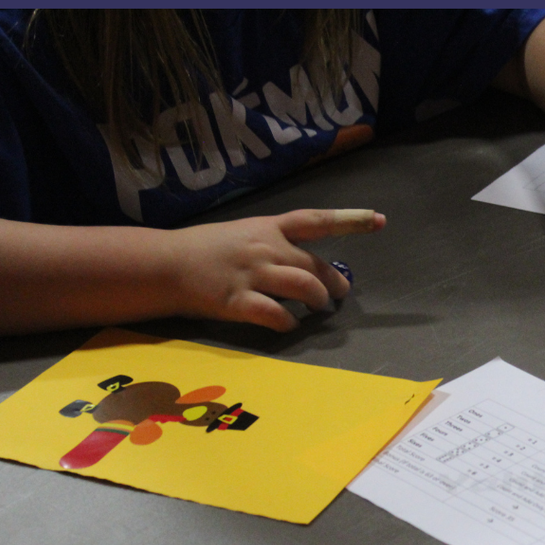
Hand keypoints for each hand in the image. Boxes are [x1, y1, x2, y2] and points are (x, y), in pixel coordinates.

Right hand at [164, 208, 384, 330]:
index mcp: (269, 227)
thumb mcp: (245, 234)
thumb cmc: (207, 250)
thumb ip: (277, 245)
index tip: (379, 220)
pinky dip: (287, 322)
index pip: (316, 220)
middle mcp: (265, 248)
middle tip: (338, 294)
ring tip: (317, 308)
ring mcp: (252, 274)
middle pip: (315, 265)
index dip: (350, 219)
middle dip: (334, 282)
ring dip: (317, 301)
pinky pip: (274, 314)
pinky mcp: (237, 301)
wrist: (165, 263)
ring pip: (303, 286)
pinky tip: (288, 324)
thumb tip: (309, 264)